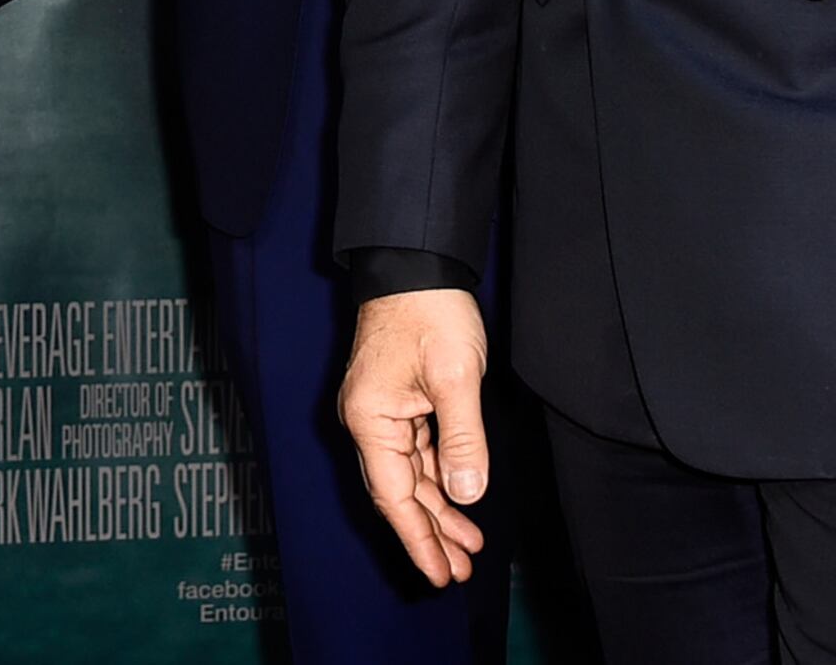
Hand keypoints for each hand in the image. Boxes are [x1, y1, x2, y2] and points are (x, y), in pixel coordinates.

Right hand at [339, 289, 491, 586]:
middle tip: (459, 572)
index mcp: (371, 420)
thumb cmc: (431, 310)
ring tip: (468, 547)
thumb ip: (462, 438)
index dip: (418, 540)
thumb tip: (466, 495)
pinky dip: (438, 477)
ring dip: (438, 509)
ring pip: (409, 476)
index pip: (394, 497)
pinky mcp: (397, 400)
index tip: (439, 576)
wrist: (415, 261)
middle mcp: (367, 421)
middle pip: (398, 493)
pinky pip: (416, 453)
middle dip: (430, 533)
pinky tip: (459, 497)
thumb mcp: (456, 375)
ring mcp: (381, 411)